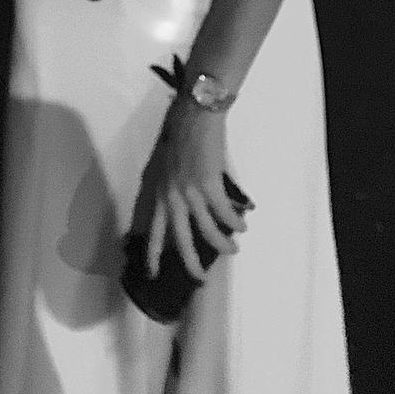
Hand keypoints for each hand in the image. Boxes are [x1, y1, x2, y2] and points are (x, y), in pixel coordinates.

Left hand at [145, 97, 249, 279]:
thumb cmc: (179, 133)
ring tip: (233, 249)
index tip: (152, 274)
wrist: (195, 115)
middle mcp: (170, 196)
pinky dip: (235, 222)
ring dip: (223, 244)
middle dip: (191, 263)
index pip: (153, 229)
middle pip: (180, 239)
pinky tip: (242, 224)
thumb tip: (186, 205)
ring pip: (207, 232)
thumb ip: (171, 187)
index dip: (152, 253)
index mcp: (158, 191)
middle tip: (201, 279)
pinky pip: (224, 214)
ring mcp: (189, 192)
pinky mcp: (209, 185)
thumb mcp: (165, 165)